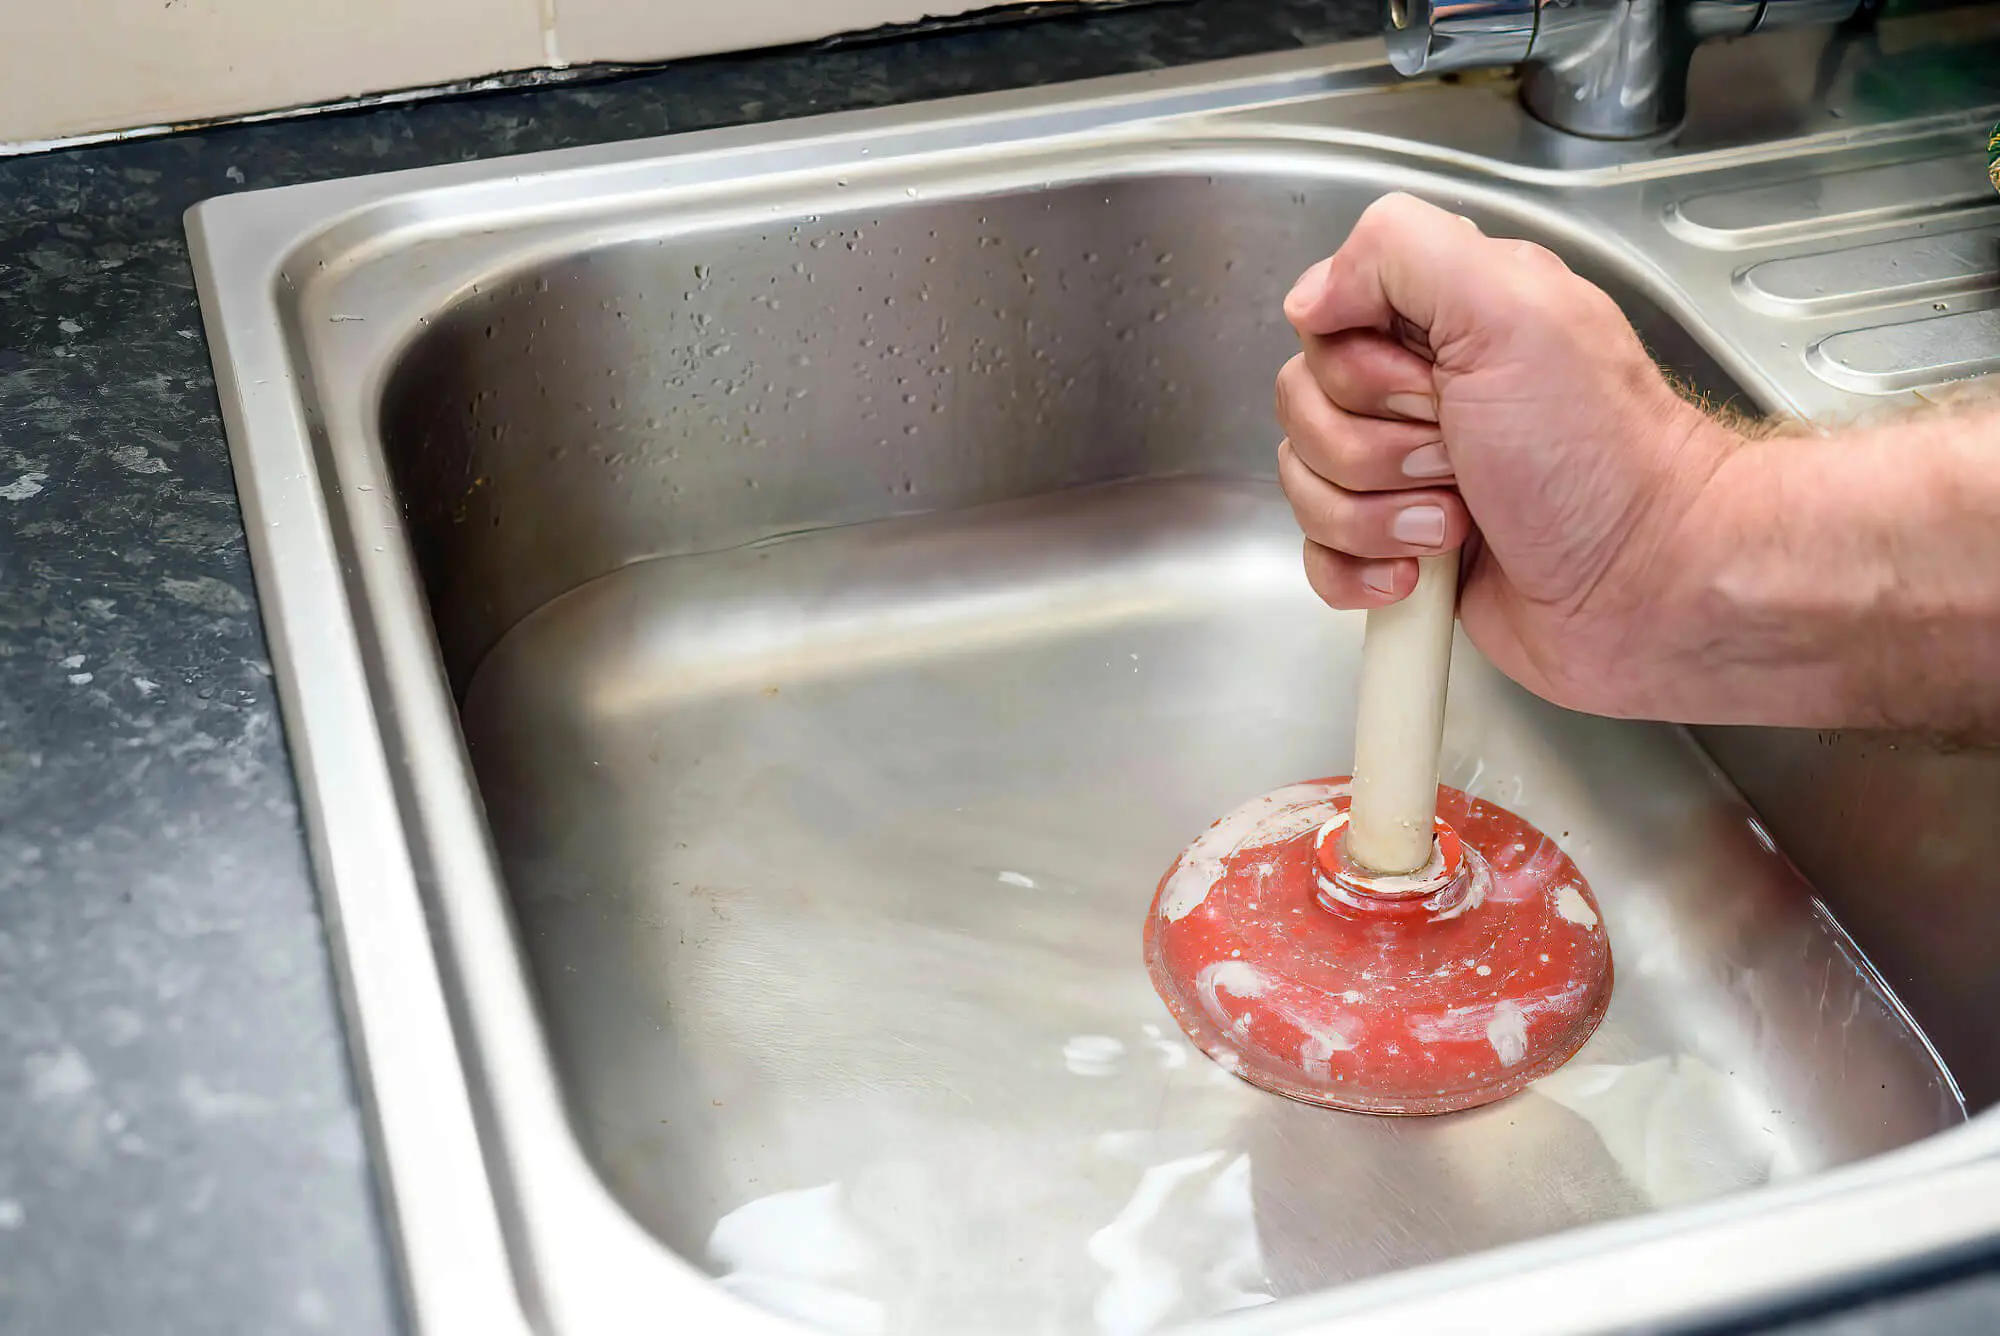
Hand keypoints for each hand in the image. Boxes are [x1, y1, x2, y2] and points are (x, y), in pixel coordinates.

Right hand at [1275, 192, 1746, 720]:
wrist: (1651, 585)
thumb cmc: (1603, 459)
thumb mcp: (1513, 310)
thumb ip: (1401, 254)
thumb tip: (1310, 294)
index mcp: (1448, 315)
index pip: (1324, 319)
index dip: (1358, 366)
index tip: (1431, 387)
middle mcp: (1424, 389)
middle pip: (1303, 407)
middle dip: (1369, 449)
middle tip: (1457, 457)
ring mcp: (1408, 474)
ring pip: (1305, 484)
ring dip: (1373, 516)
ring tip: (1457, 522)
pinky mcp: (1401, 548)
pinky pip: (1319, 555)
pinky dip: (1358, 571)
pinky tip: (1419, 570)